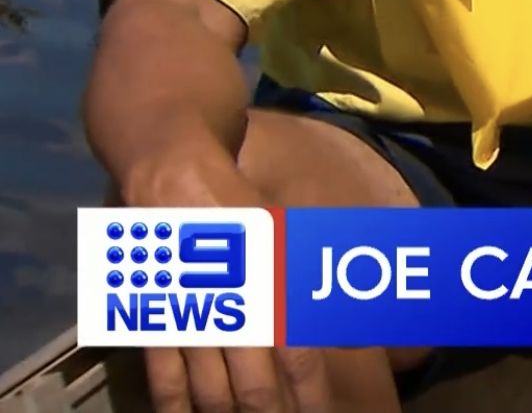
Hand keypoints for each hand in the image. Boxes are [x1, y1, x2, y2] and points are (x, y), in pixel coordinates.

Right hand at [123, 143, 334, 411]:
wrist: (172, 172)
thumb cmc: (239, 206)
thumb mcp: (286, 236)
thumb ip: (312, 281)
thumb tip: (349, 324)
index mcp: (268, 282)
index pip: (296, 353)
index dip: (310, 392)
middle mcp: (229, 305)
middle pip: (253, 384)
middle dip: (270, 412)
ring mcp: (187, 315)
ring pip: (210, 389)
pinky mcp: (151, 317)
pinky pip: (163, 374)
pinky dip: (175, 405)